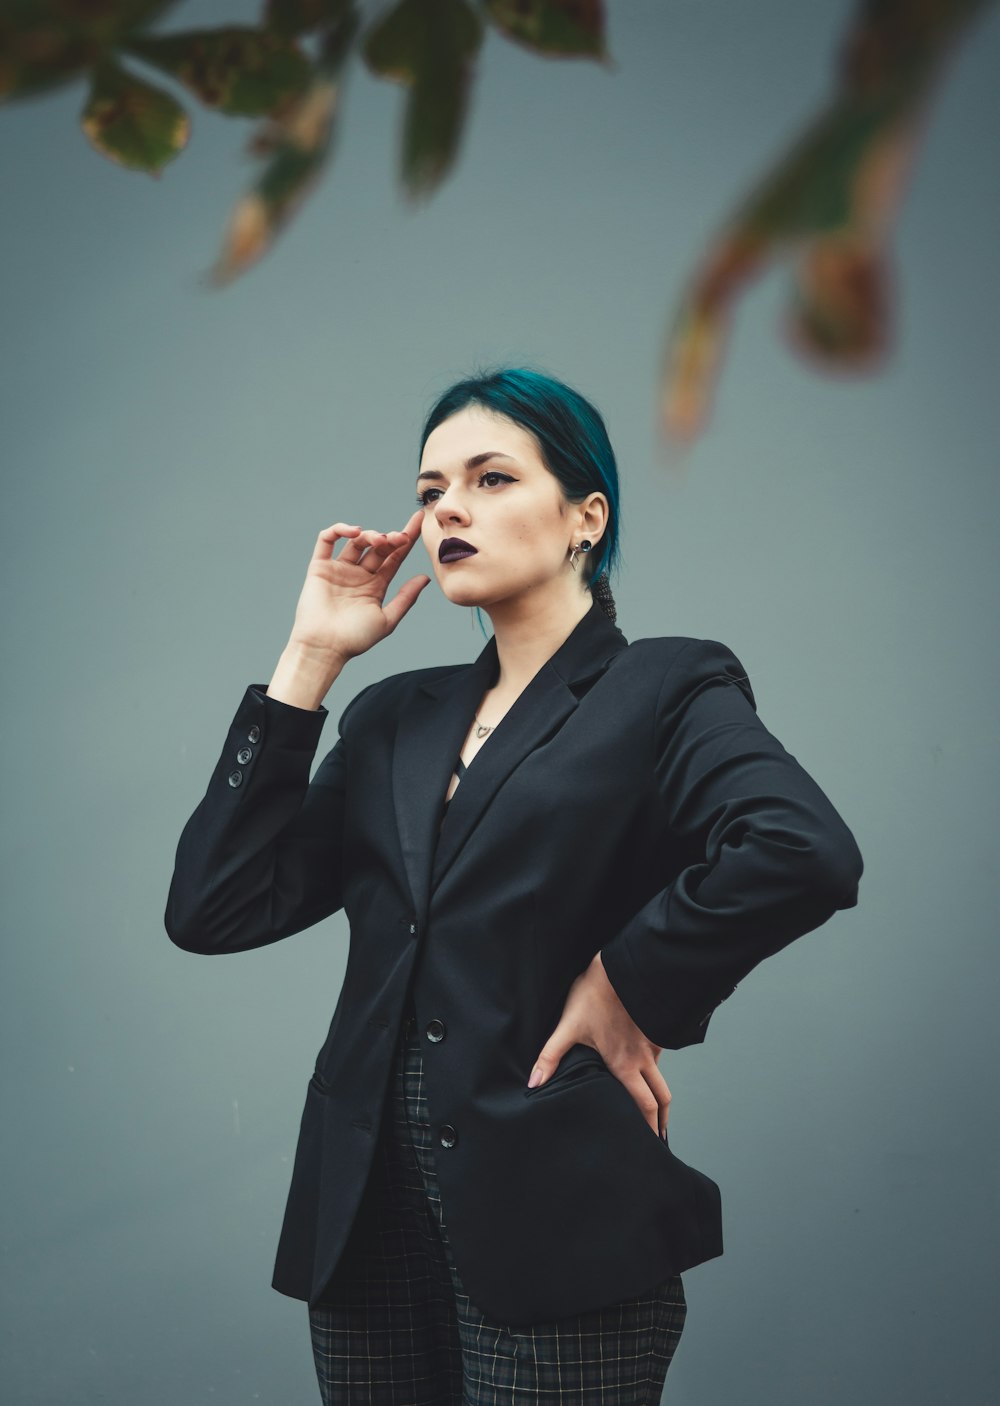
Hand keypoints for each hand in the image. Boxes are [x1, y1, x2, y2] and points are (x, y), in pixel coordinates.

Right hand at [288, 508, 429, 663]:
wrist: (325, 646)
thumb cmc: (355, 639)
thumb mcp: (387, 619)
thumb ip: (406, 598)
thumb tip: (425, 578)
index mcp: (376, 586)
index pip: (394, 557)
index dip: (406, 538)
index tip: (418, 520)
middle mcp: (359, 575)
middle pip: (378, 547)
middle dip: (390, 538)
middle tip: (399, 537)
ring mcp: (339, 569)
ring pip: (356, 541)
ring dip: (369, 535)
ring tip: (378, 540)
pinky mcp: (320, 567)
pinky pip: (326, 540)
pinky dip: (338, 530)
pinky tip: (353, 532)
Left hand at [527, 953, 670, 1137]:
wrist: (620, 967)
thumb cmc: (592, 995)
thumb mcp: (567, 1027)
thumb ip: (550, 1057)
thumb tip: (534, 1084)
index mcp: (623, 1064)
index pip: (644, 1104)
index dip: (649, 1127)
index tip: (650, 1143)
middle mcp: (642, 1058)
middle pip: (661, 1097)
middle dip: (662, 1120)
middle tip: (659, 1138)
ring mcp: (651, 1044)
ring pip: (661, 1077)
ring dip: (660, 1096)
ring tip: (656, 1111)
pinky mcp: (652, 1029)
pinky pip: (659, 1056)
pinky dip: (657, 1070)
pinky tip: (648, 1072)